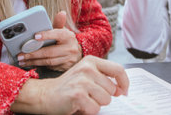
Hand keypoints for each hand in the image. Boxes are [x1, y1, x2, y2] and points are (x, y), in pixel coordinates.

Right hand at [11, 56, 129, 114]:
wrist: (46, 95)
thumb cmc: (69, 86)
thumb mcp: (87, 76)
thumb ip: (104, 79)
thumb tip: (122, 89)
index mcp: (91, 61)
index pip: (118, 69)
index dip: (124, 82)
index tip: (124, 91)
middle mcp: (87, 68)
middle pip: (112, 89)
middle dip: (103, 97)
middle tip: (89, 95)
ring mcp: (82, 81)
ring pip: (106, 100)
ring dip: (96, 104)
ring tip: (83, 99)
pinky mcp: (78, 95)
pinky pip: (95, 109)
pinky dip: (88, 111)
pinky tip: (78, 105)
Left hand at [18, 11, 81, 70]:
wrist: (78, 53)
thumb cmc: (65, 40)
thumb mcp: (63, 31)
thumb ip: (58, 23)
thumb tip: (61, 13)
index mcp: (68, 36)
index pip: (57, 34)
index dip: (46, 35)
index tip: (35, 36)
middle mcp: (69, 48)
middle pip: (49, 52)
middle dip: (33, 54)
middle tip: (21, 54)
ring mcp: (68, 59)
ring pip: (48, 62)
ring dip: (33, 62)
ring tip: (22, 61)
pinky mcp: (64, 68)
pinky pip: (50, 68)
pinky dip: (39, 65)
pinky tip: (31, 64)